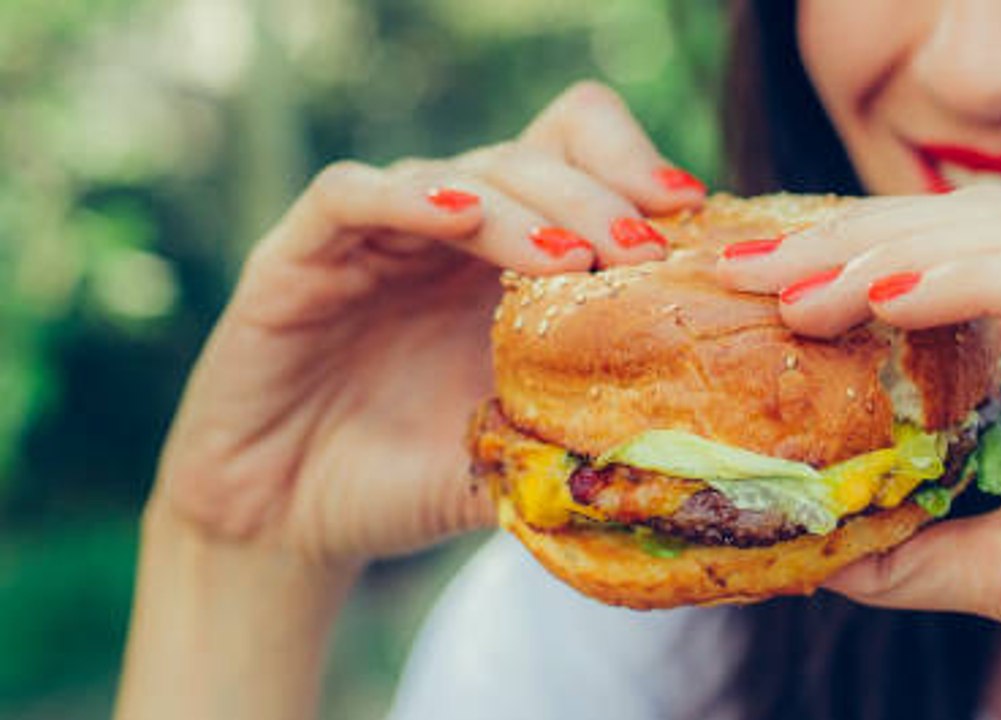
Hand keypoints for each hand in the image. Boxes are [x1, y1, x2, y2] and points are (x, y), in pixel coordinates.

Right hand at [152, 81, 705, 567]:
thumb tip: (685, 445)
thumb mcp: (514, 455)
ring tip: (571, 257)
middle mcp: (449, 233)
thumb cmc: (408, 481)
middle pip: (534, 161)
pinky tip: (460, 214)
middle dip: (596, 200)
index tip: (688, 214)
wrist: (287, 526)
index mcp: (510, 260)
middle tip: (640, 250)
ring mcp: (376, 238)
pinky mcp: (298, 257)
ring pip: (459, 173)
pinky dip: (411, 196)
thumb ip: (580, 434)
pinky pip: (351, 196)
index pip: (577, 159)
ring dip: (523, 206)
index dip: (632, 167)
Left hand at [716, 188, 1000, 719]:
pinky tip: (881, 305)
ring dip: (895, 259)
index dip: (877, 252)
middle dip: (863, 242)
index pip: (992, 248)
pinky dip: (966, 284)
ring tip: (800, 295)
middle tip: (758, 274)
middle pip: (993, 228)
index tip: (773, 286)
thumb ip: (934, 540)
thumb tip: (828, 550)